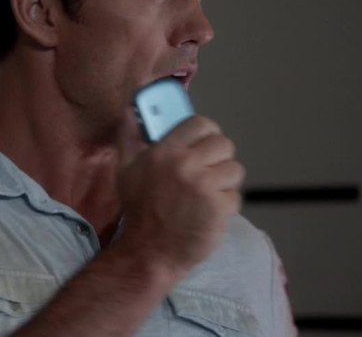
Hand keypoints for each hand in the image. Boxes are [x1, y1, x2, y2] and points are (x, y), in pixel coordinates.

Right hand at [116, 115, 244, 276]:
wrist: (150, 251)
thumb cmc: (139, 209)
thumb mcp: (125, 170)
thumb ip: (129, 137)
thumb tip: (129, 110)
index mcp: (165, 152)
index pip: (201, 124)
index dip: (207, 133)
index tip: (203, 146)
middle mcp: (186, 164)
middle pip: (224, 144)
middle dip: (219, 158)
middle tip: (208, 173)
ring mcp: (204, 186)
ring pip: (235, 170)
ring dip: (225, 183)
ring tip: (209, 195)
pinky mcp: (220, 207)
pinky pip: (235, 196)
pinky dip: (226, 206)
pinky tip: (209, 213)